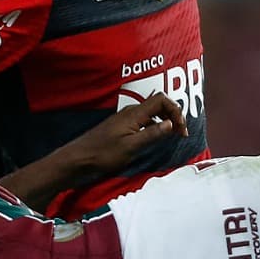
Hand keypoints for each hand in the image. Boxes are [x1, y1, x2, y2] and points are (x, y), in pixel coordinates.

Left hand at [70, 92, 188, 177]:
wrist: (79, 158)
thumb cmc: (103, 154)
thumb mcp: (131, 146)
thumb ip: (152, 134)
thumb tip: (171, 124)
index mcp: (134, 114)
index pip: (162, 99)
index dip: (176, 111)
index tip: (181, 130)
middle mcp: (131, 112)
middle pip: (159, 104)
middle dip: (174, 115)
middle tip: (181, 134)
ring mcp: (126, 119)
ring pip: (152, 113)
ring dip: (165, 121)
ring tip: (172, 135)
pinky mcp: (122, 127)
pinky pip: (144, 121)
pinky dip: (155, 127)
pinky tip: (155, 138)